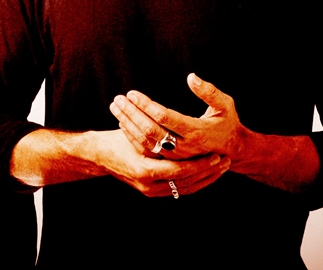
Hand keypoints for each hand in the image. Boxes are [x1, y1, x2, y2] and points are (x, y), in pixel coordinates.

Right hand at [94, 130, 229, 196]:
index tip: (216, 155)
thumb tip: (174, 131)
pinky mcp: (151, 190)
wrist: (97, 154)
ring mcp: (150, 191)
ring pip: (185, 189)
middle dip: (208, 173)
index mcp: (146, 171)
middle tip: (225, 162)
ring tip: (221, 167)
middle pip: (187, 183)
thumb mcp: (137, 134)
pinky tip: (205, 173)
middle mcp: (150, 186)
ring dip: (204, 178)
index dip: (200, 164)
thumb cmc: (116, 139)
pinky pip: (178, 189)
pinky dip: (193, 181)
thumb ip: (155, 137)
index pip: (182, 171)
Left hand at [110, 73, 244, 161]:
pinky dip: (133, 137)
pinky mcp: (171, 160)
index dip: (146, 105)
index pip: (164, 117)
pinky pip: (148, 150)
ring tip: (116, 107)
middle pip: (151, 130)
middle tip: (118, 99)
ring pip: (146, 142)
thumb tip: (191, 77)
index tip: (132, 93)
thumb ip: (209, 91)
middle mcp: (184, 146)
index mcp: (196, 131)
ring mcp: (176, 156)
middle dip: (132, 114)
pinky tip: (123, 123)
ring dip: (129, 124)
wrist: (232, 150)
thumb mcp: (225, 104)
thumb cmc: (227, 122)